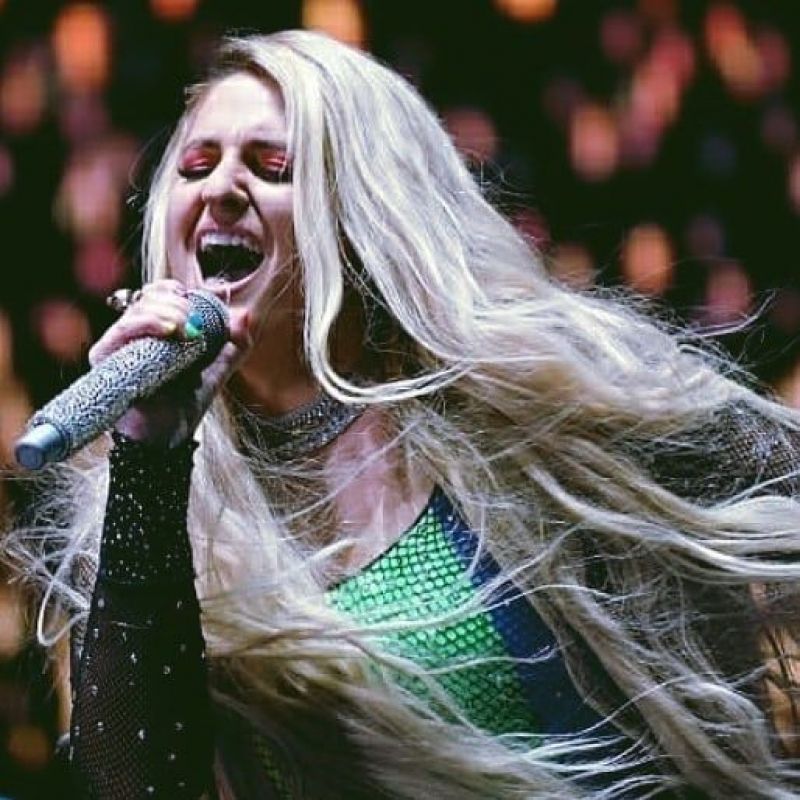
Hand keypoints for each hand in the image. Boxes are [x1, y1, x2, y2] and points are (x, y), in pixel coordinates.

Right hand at [89, 280, 252, 445]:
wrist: (169, 435)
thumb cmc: (187, 403)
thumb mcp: (217, 370)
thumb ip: (234, 345)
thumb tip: (245, 317)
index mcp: (154, 330)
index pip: (157, 293)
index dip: (176, 291)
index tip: (198, 302)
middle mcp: (132, 333)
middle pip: (149, 297)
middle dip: (179, 303)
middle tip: (198, 323)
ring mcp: (116, 344)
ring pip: (138, 309)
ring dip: (169, 312)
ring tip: (189, 332)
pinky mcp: (105, 357)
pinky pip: (122, 330)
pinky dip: (148, 324)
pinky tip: (171, 331)